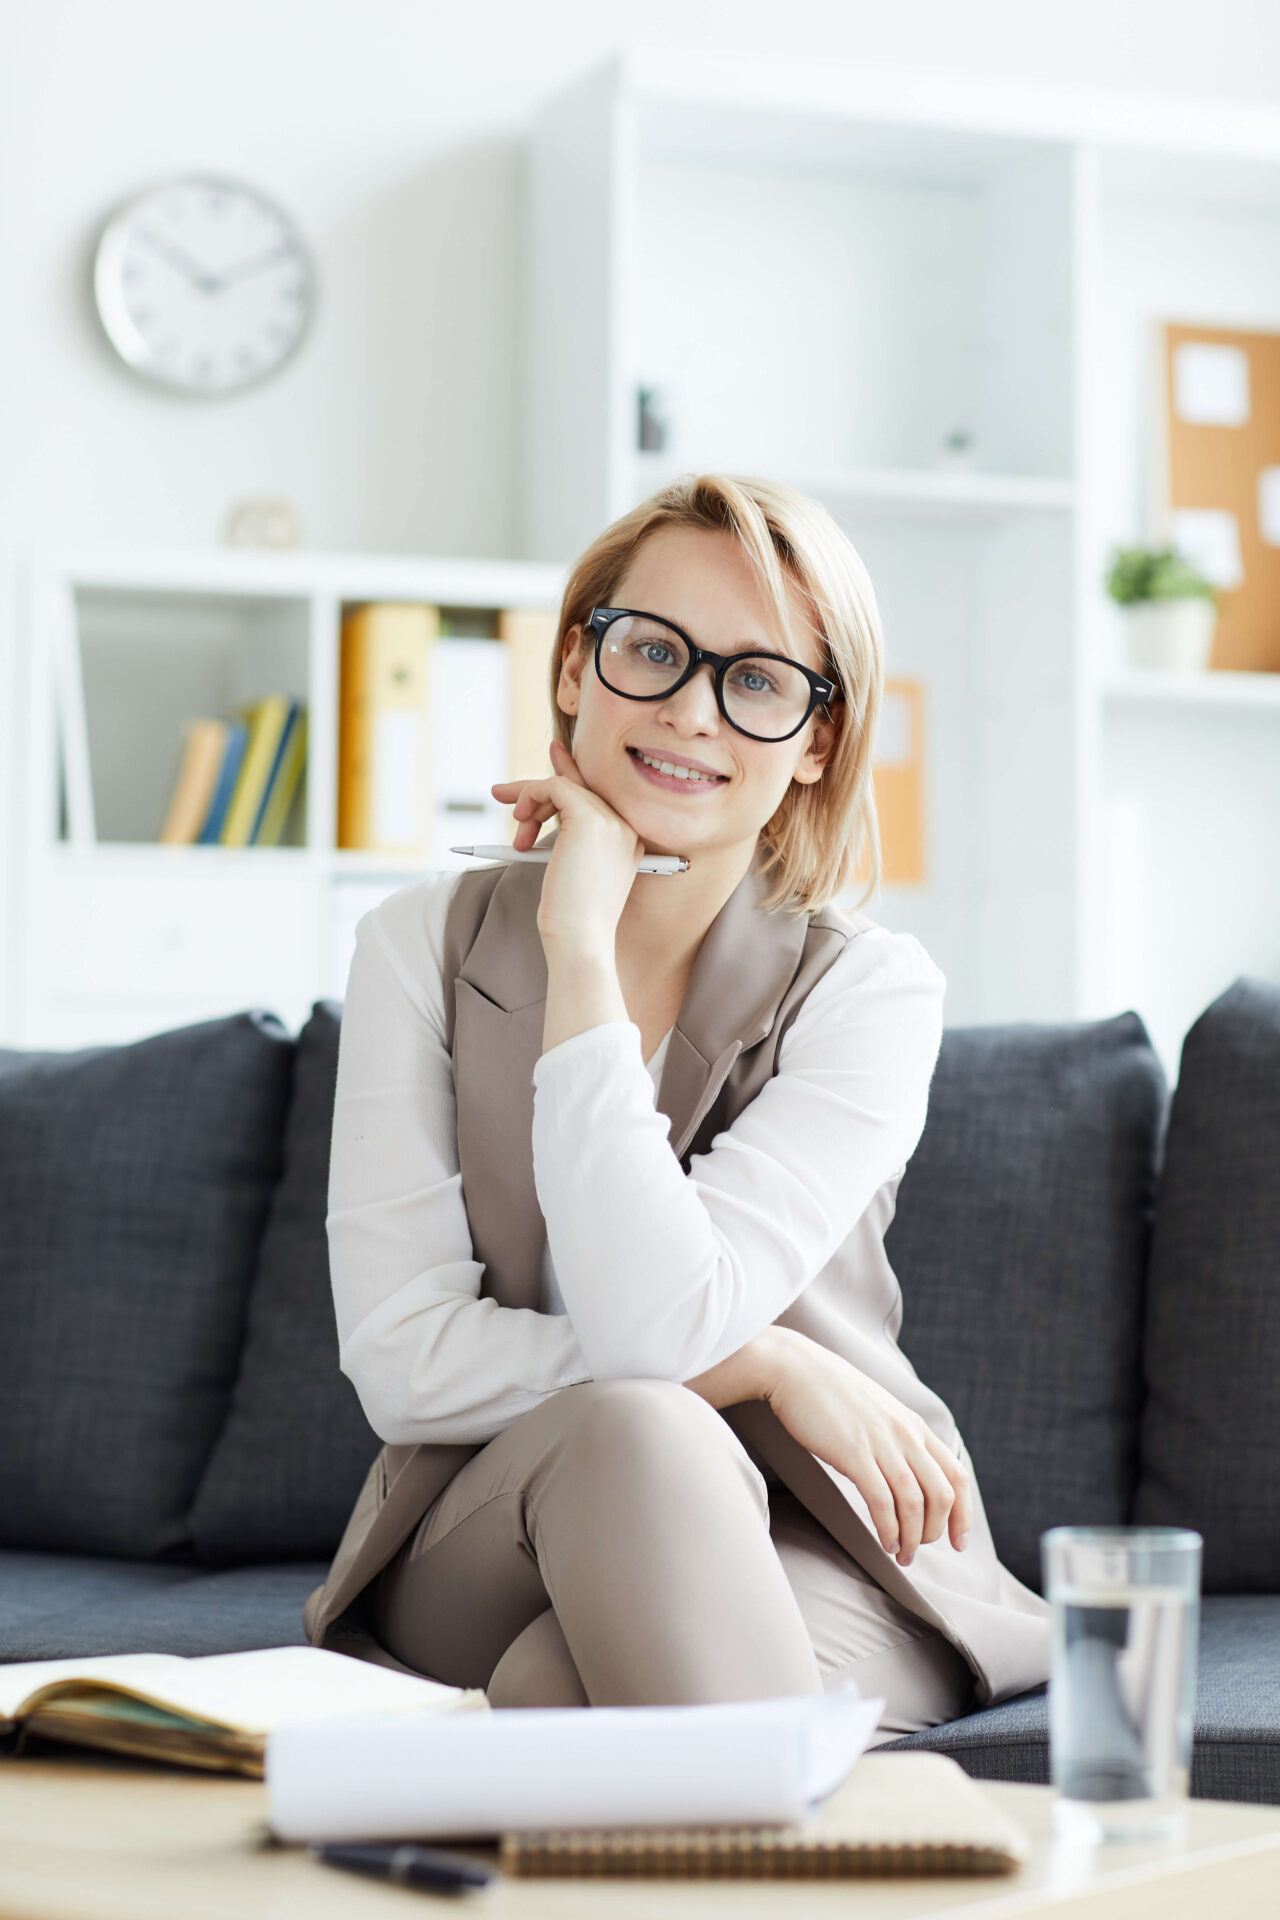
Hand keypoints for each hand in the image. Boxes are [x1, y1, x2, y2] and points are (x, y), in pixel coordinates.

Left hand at [491, 739, 644, 957]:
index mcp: (628, 840)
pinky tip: (520, 823)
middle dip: (534, 788)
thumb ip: (568, 841)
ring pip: (563, 786)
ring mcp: (611, 821)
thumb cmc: (572, 919)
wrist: (580, 940)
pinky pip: (554, 787)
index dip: (570, 771)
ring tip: (517, 835)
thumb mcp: (571, 872)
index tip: (552, 752)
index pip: (597, 794)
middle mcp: (626, 825)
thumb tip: (538, 812)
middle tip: (499, 793)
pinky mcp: (589, 818)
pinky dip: (529, 797)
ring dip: (528, 802)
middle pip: (578, 787)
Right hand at [689, 1326, 970, 1565]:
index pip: (956, 1474)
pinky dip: (888, 1529)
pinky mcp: (854, 1453)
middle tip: (918, 1550)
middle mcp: (905, 1434)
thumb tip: (904, 1468)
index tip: (959, 1541)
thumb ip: (895, 1434)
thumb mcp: (876, 1409)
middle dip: (937, 1531)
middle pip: (942, 1495)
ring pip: (915, 1503)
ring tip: (902, 1555)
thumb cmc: (828, 1391)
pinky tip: (884, 1542)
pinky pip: (882, 1501)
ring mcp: (881, 1443)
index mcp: (913, 1424)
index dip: (963, 1513)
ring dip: (913, 1537)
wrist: (792, 1367)